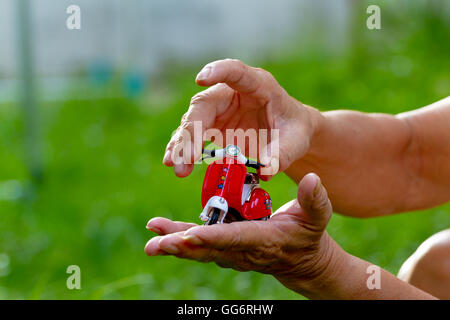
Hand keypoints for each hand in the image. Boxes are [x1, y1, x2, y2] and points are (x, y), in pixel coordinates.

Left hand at [145, 173, 342, 295]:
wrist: (302, 262)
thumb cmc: (309, 235)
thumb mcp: (318, 217)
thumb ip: (315, 199)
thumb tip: (312, 178)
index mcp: (264, 240)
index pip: (235, 238)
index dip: (212, 238)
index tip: (188, 236)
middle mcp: (243, 250)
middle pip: (209, 249)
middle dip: (182, 246)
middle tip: (156, 243)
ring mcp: (232, 252)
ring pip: (199, 249)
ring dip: (174, 243)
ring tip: (151, 239)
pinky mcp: (225, 248)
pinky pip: (199, 244)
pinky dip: (179, 239)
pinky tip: (159, 230)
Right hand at [163, 59, 320, 179]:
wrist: (288, 134)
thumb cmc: (294, 130)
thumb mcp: (296, 142)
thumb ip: (282, 154)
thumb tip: (265, 171)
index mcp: (258, 86)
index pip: (236, 72)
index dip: (218, 71)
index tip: (201, 78)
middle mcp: (232, 93)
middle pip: (205, 105)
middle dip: (191, 131)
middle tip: (186, 158)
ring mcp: (220, 109)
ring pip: (192, 120)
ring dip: (182, 143)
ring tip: (176, 165)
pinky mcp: (212, 125)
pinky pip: (192, 134)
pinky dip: (182, 148)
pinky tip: (173, 161)